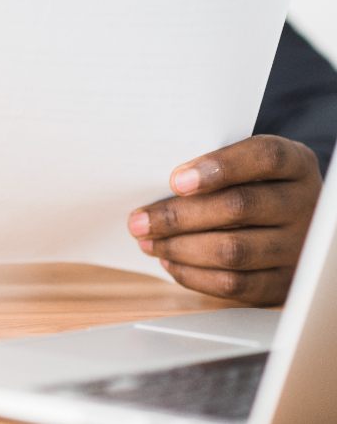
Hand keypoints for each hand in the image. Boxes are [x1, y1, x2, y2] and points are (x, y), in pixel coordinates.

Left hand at [127, 135, 321, 304]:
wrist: (296, 224)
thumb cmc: (254, 186)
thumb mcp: (247, 166)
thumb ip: (213, 168)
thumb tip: (158, 188)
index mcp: (295, 164)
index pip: (263, 157)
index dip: (219, 166)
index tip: (175, 180)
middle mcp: (303, 204)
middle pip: (238, 207)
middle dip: (178, 216)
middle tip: (139, 221)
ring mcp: (298, 247)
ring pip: (233, 250)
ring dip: (179, 248)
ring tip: (148, 243)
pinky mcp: (284, 283)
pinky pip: (234, 285)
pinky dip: (194, 275)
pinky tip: (170, 262)